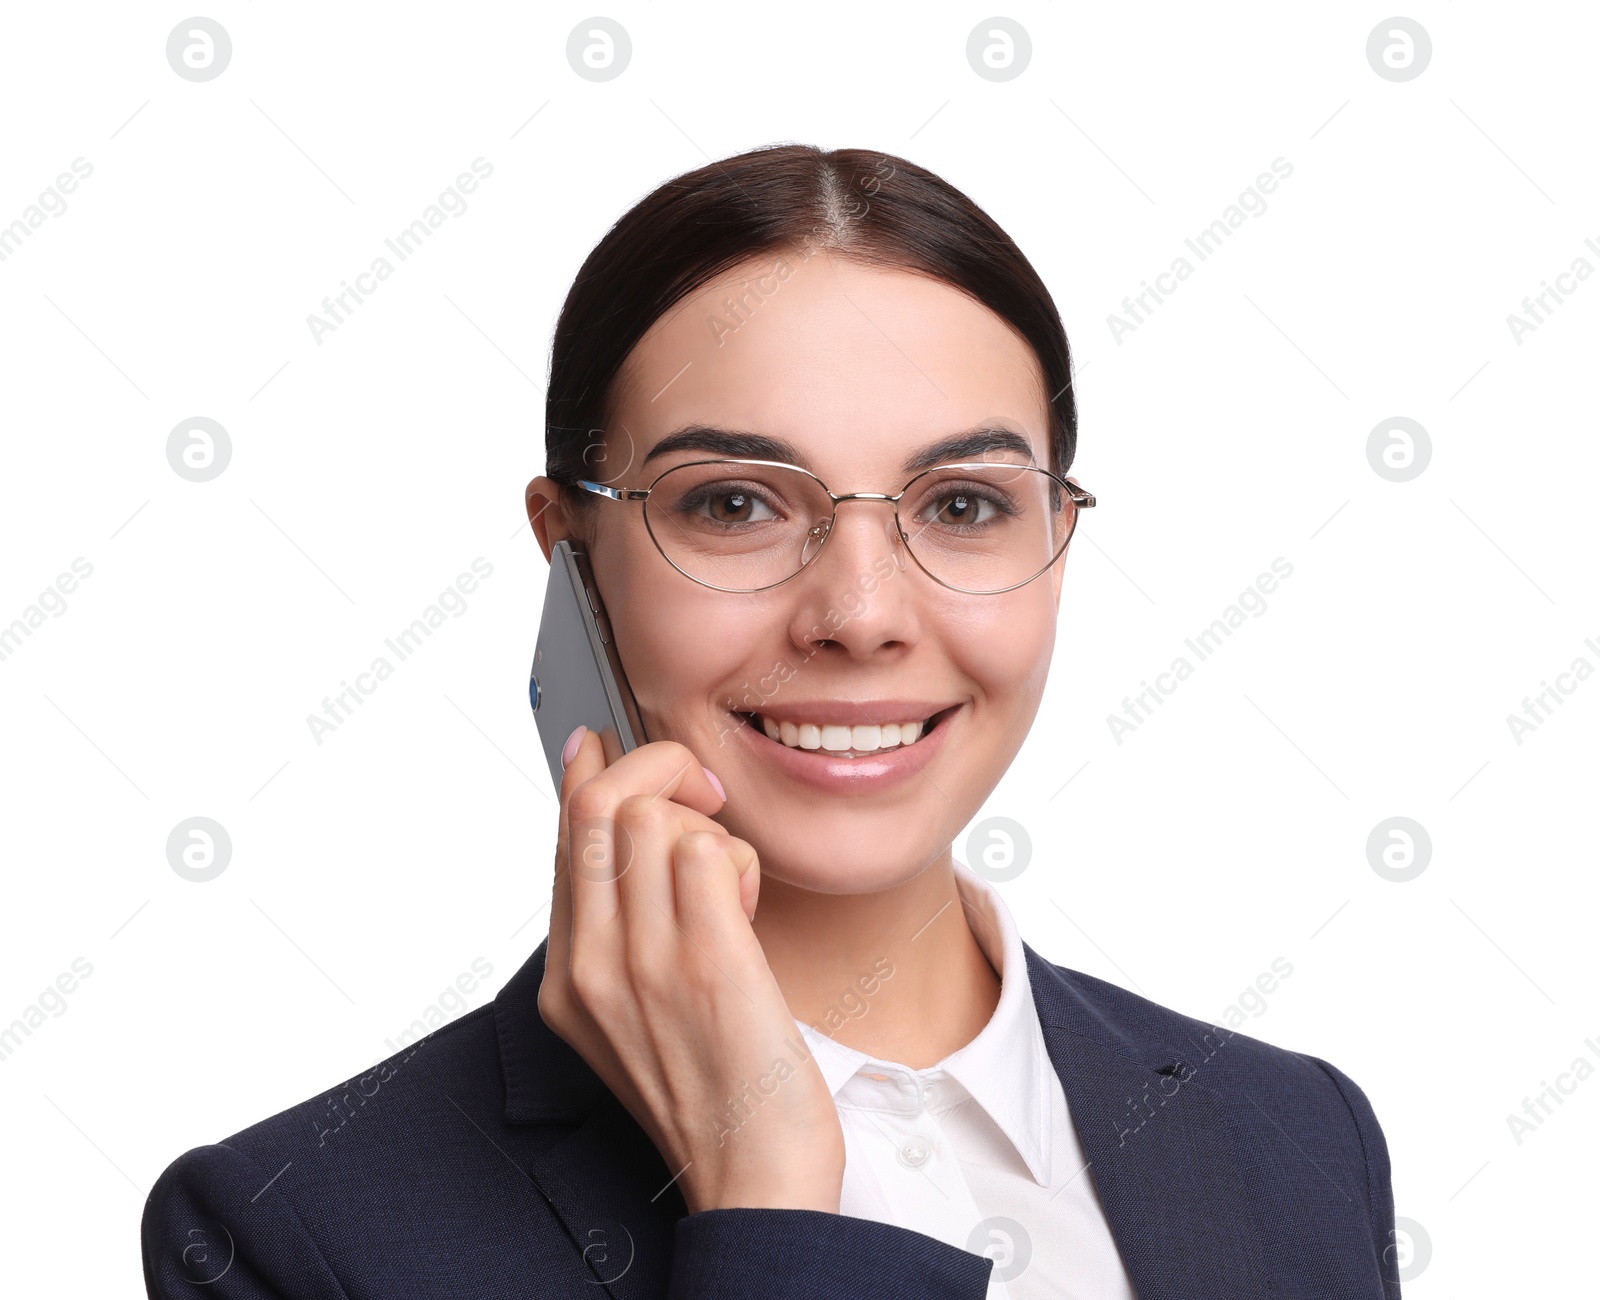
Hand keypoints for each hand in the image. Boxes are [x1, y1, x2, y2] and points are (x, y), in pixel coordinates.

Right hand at [537, 729, 845, 1214]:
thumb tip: (607, 813)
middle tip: (703, 797)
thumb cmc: (714, 1092)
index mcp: (569, 978)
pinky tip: (749, 906)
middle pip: (596, 806)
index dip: (590, 773)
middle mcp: (592, 967)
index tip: (607, 743)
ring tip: (732, 890)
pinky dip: (740, 859)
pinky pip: (709, 851)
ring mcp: (645, 965)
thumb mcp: (638, 1010)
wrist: (756, 1179)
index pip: (563, 836)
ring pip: (653, 817)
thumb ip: (619, 922)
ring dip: (710, 831)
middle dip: (657, 771)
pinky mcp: (709, 965)